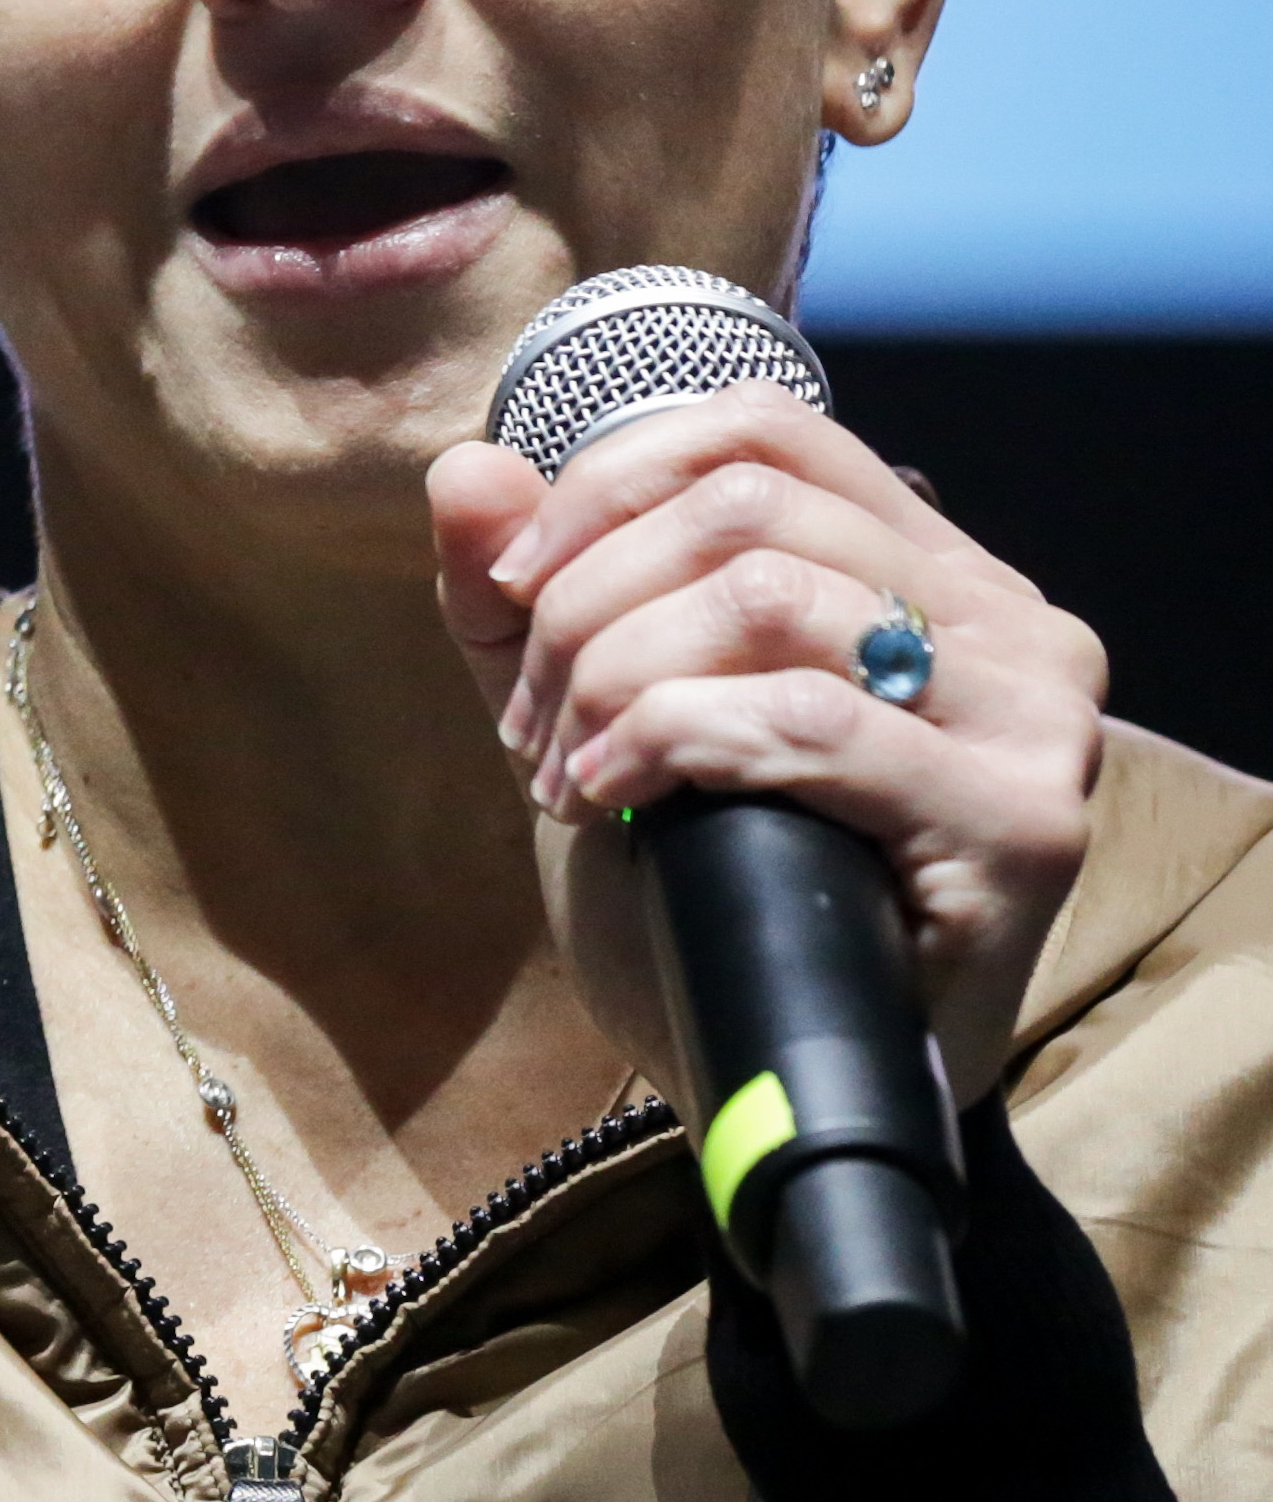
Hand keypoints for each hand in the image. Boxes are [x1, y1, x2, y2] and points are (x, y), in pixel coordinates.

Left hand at [427, 385, 1103, 1106]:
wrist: (779, 1073)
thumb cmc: (707, 882)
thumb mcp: (587, 712)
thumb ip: (517, 597)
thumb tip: (466, 471)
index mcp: (928, 564)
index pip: (758, 428)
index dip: (608, 482)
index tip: (512, 584)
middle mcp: (1009, 618)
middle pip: (744, 513)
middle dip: (587, 606)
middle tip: (531, 725)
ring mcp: (1035, 717)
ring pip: (769, 602)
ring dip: (615, 683)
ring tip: (570, 773)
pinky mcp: (1020, 822)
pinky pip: (807, 721)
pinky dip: (671, 743)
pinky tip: (613, 800)